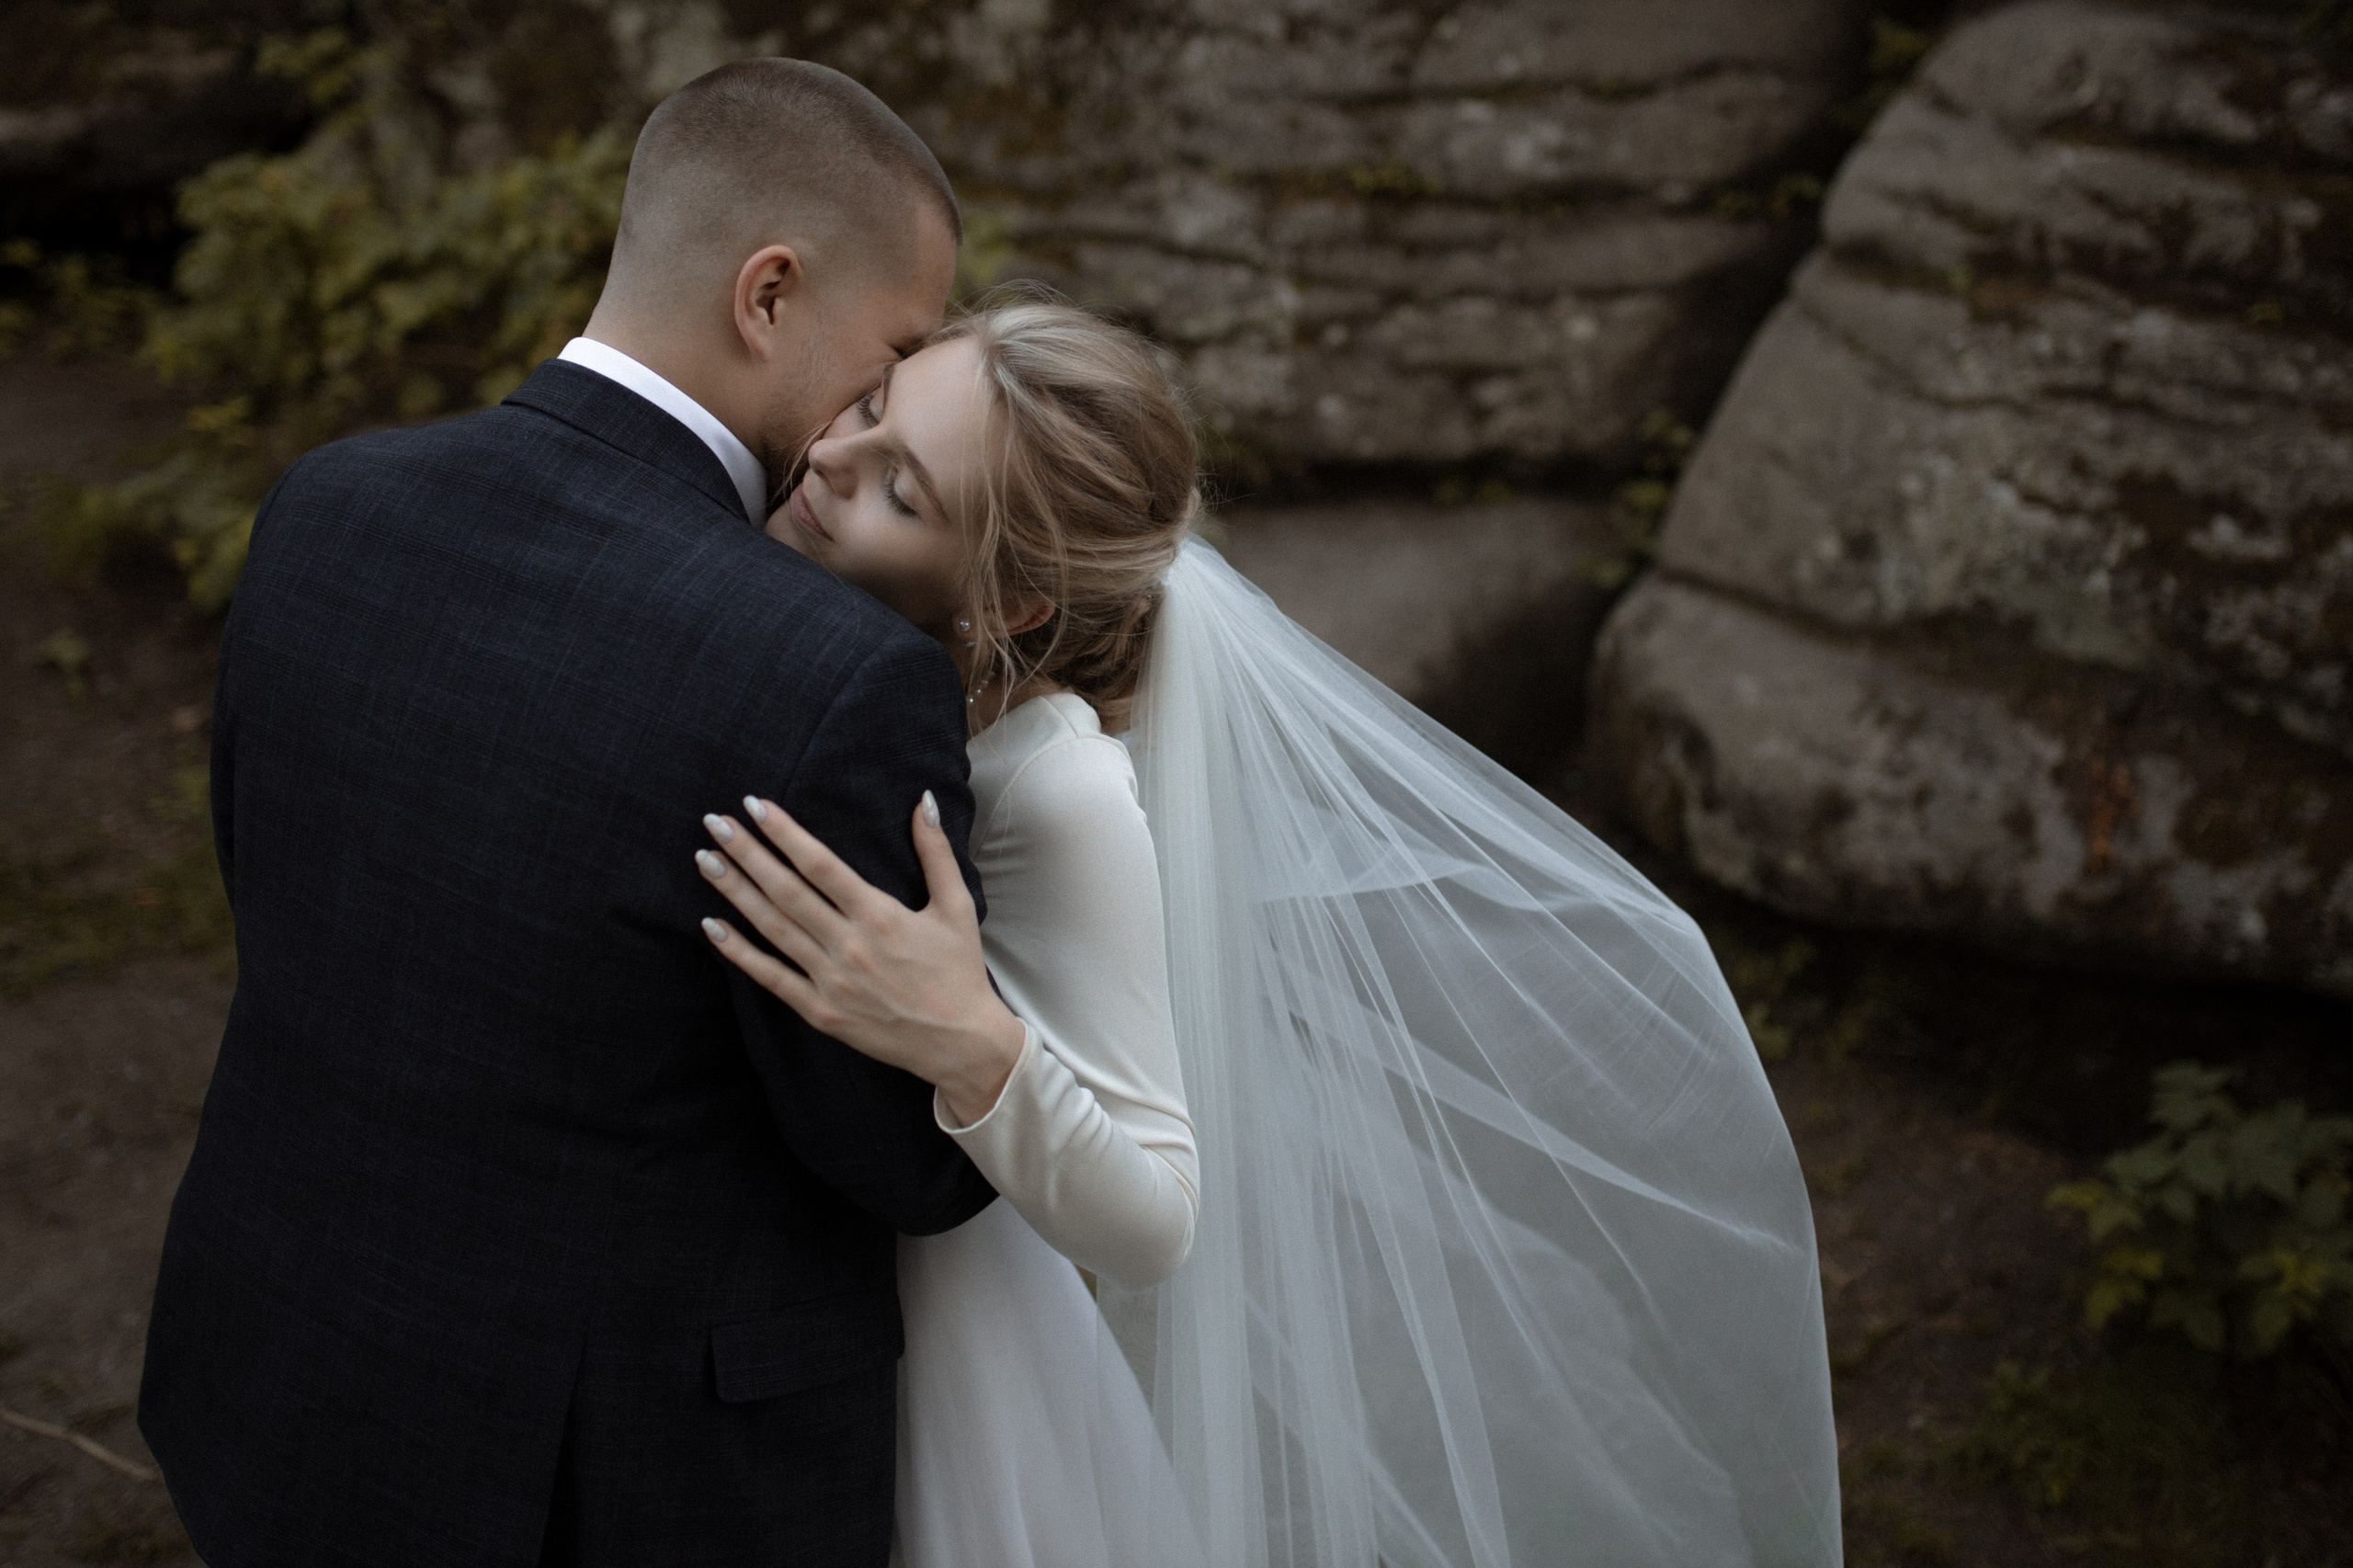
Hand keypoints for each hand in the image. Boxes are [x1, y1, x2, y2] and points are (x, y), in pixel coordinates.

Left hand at [696, 791, 1024, 1125]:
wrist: (961, 1043)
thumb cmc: (959, 971)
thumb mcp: (957, 906)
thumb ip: (936, 852)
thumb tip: (925, 800)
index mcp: (880, 916)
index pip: (820, 864)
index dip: (784, 833)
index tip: (755, 806)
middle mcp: (849, 946)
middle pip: (786, 891)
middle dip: (747, 853)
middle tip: (715, 823)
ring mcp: (831, 981)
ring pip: (772, 928)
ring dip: (735, 892)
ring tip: (705, 860)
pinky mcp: (821, 1011)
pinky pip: (771, 978)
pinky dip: (739, 953)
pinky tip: (712, 926)